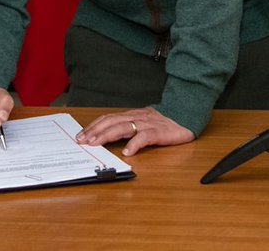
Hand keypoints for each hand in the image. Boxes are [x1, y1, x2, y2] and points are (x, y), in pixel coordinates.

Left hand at [75, 107, 193, 155]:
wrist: (187, 116)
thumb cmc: (165, 123)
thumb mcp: (143, 124)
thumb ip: (129, 129)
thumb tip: (109, 138)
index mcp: (132, 116)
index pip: (108, 119)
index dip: (94, 126)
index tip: (81, 135)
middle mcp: (137, 118)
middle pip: (112, 122)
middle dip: (95, 131)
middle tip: (82, 140)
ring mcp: (148, 124)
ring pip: (124, 127)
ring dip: (107, 135)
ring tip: (96, 143)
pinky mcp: (160, 132)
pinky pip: (145, 137)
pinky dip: (135, 144)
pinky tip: (128, 152)